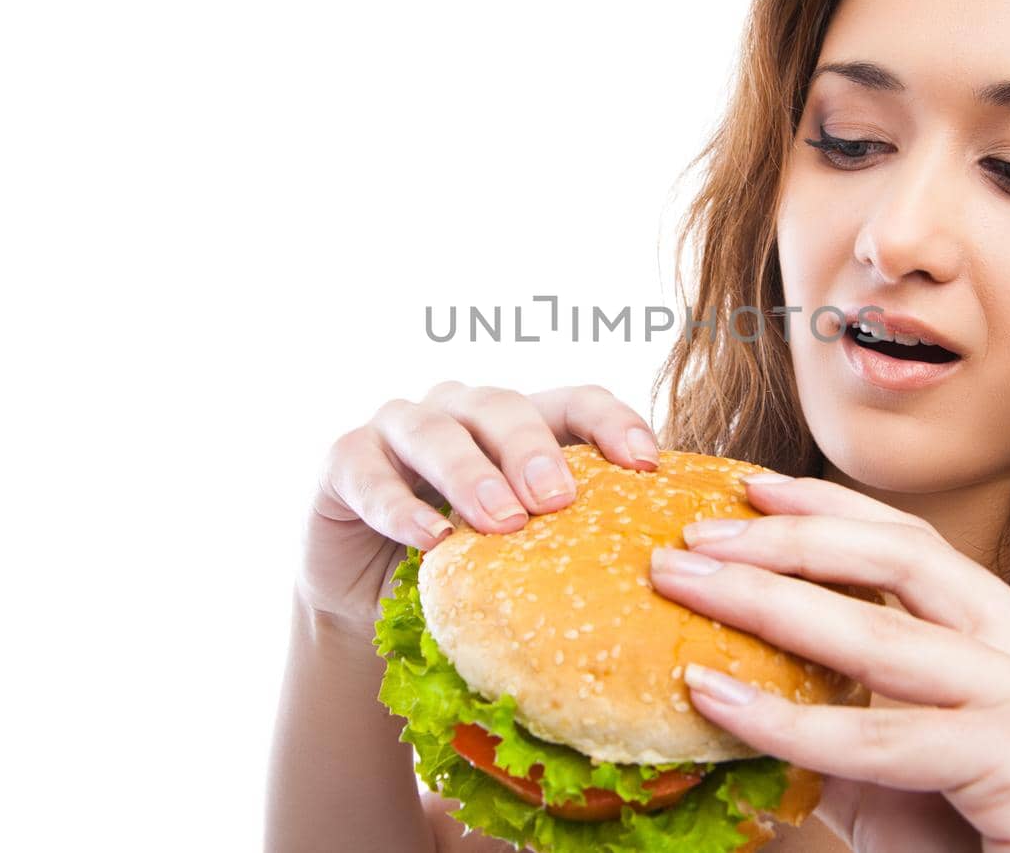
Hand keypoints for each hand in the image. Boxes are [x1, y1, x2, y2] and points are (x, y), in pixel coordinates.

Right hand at [299, 381, 661, 637]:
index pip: (574, 402)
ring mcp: (398, 429)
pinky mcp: (344, 461)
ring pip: (436, 430)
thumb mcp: (526, 558)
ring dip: (470, 473)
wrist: (371, 608)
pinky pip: (368, 472)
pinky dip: (397, 504)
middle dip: (534, 450)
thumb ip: (574, 547)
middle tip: (559, 498)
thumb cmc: (469, 575)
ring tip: (500, 521)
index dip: (612, 422)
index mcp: (520, 425)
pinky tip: (425, 539)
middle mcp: (461, 412)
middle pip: (504, 407)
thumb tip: (666, 576)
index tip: (646, 463)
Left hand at [648, 474, 1009, 852]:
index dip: (832, 508)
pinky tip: (718, 699)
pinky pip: (884, 737)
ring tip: (683, 584)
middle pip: (908, 559)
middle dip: (790, 539)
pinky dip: (790, 721)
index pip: (919, 547)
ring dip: (767, 603)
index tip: (750, 485)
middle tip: (696, 535)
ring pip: (886, 637)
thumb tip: (720, 676)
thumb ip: (834, 718)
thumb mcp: (892, 778)